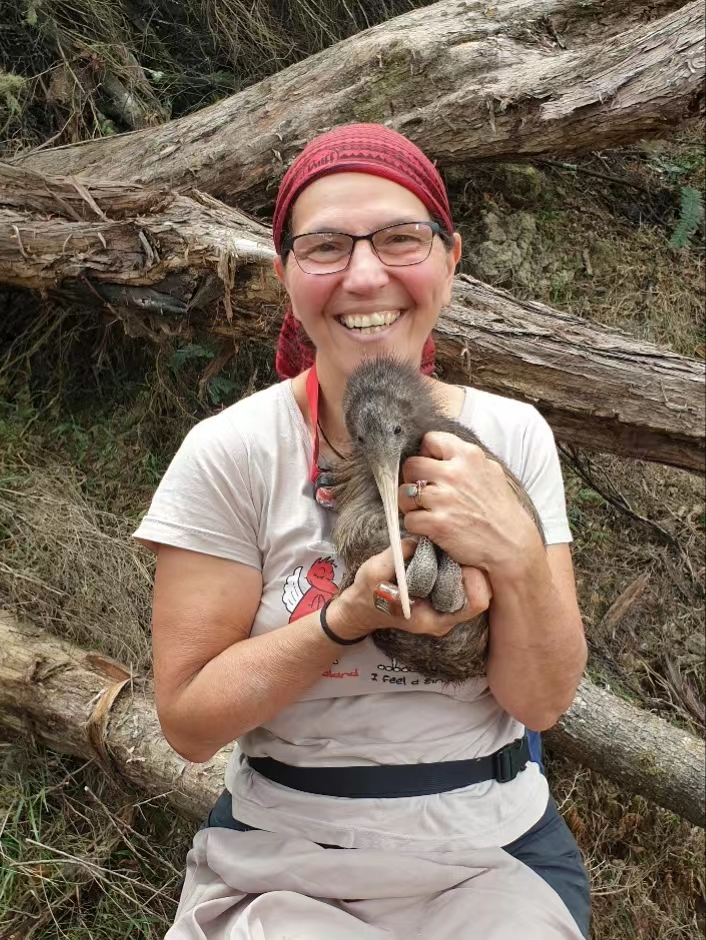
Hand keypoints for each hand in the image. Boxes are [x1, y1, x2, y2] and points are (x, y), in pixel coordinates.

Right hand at [329, 538, 490, 640]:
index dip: (474, 578)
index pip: (476, 603)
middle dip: (470, 566)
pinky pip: (461, 582)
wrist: (361, 608)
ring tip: (448, 547)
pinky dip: (456, 565)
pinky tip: (443, 551)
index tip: (457, 558)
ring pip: (473, 586)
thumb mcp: (374, 573)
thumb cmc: (367, 596)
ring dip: (464, 564)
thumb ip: (397, 557)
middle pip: (480, 592)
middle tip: (454, 547)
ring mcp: (445, 609)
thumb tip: (420, 540)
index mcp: (434, 619)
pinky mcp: (442, 597)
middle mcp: (446, 617)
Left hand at [398, 431, 542, 573]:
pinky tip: (430, 528)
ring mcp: (445, 498)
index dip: (426, 454)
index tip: (432, 468)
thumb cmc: (500, 511)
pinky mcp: (438, 523)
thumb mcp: (490, 472)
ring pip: (404, 492)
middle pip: (411, 465)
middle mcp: (455, 474)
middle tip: (424, 492)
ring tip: (425, 511)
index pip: (430, 439)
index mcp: (469, 456)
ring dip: (410, 504)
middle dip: (412, 479)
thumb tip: (437, 453)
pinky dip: (416, 526)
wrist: (512, 545)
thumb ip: (465, 459)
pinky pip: (409, 519)